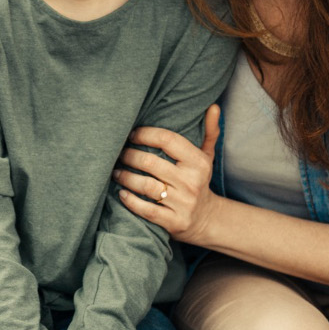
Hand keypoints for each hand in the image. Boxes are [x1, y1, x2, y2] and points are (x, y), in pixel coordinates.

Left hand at [114, 104, 223, 245]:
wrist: (207, 219)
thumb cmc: (199, 180)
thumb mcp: (207, 156)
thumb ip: (209, 132)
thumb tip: (213, 107)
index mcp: (199, 162)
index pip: (167, 140)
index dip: (145, 134)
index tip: (131, 134)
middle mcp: (191, 182)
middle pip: (151, 162)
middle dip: (129, 156)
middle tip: (118, 153)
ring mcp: (183, 203)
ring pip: (146, 186)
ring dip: (125, 177)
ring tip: (115, 172)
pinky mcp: (174, 222)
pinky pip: (146, 210)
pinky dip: (130, 201)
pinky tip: (121, 193)